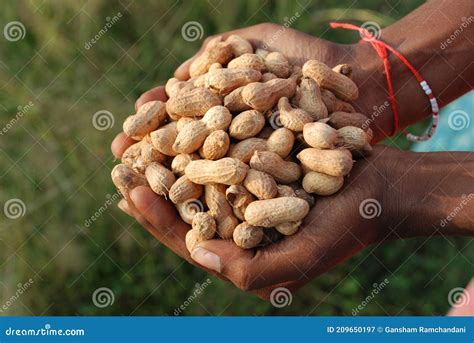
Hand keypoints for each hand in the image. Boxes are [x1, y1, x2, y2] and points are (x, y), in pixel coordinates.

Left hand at [113, 116, 396, 299]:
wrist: (383, 187)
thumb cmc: (349, 226)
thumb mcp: (302, 257)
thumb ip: (247, 269)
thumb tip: (194, 253)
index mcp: (245, 256)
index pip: (189, 240)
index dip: (156, 217)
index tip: (127, 189)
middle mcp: (242, 227)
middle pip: (187, 208)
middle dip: (153, 187)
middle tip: (120, 162)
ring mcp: (250, 197)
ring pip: (200, 180)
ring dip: (170, 160)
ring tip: (138, 140)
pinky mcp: (262, 169)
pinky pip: (221, 156)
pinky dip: (199, 141)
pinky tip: (179, 124)